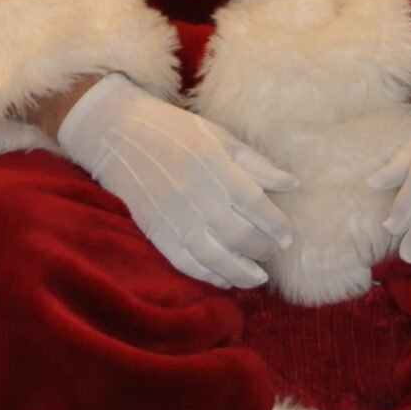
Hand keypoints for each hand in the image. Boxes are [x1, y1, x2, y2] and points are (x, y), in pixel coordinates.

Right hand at [57, 73, 295, 290]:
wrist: (117, 133)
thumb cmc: (174, 130)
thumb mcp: (219, 136)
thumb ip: (256, 164)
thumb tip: (293, 185)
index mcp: (214, 165)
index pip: (255, 205)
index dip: (277, 227)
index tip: (287, 238)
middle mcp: (194, 193)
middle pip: (239, 235)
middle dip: (261, 250)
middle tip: (270, 253)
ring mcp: (172, 215)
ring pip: (214, 257)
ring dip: (240, 272)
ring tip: (256, 277)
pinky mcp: (154, 229)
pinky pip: (185, 262)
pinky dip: (207, 275)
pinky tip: (224, 279)